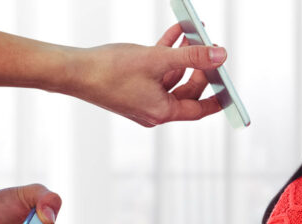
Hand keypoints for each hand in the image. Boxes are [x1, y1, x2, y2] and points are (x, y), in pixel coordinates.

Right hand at [66, 24, 227, 126]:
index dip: (219, 97)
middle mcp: (154, 111)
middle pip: (188, 91)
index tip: (231, 87)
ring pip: (172, 77)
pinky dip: (167, 54)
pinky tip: (176, 33)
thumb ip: (192, 57)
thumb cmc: (108, 71)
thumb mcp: (157, 60)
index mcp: (162, 112)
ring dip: (184, 55)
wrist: (70, 70)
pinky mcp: (132, 87)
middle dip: (200, 68)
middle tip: (211, 48)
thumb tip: (220, 55)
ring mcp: (142, 99)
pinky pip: (157, 71)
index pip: (200, 109)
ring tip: (194, 33)